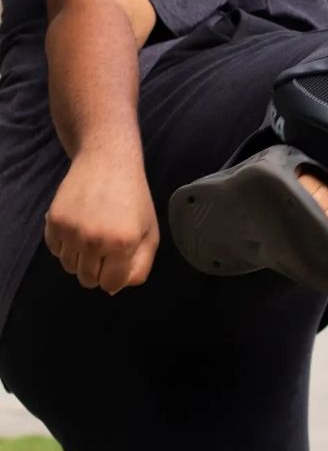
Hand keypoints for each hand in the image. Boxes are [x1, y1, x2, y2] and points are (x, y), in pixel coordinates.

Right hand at [45, 148, 158, 293]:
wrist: (107, 162)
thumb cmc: (134, 198)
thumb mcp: (150, 232)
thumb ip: (139, 266)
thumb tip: (114, 288)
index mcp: (124, 243)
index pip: (110, 284)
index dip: (114, 276)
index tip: (117, 261)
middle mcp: (95, 240)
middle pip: (87, 280)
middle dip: (97, 270)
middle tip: (106, 247)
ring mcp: (72, 231)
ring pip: (69, 267)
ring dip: (80, 258)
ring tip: (93, 234)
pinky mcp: (54, 222)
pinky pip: (55, 250)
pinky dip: (65, 244)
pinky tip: (78, 225)